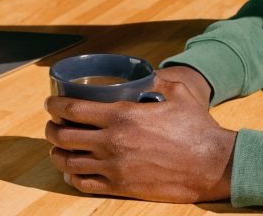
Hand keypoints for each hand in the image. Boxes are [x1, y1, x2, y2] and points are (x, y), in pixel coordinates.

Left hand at [44, 68, 235, 202]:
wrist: (211, 164)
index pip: (73, 109)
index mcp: (122, 116)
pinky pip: (83, 183)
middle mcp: (112, 142)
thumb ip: (157, 81)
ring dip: (57, 152)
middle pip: (63, 136)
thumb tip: (144, 76)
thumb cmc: (197, 128)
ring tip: (58, 147)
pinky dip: (72, 175)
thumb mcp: (179, 94)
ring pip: (68, 161)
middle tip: (53, 124)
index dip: (55, 105)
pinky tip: (73, 168)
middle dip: (51, 128)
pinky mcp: (119, 187)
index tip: (51, 103)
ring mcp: (113, 167)